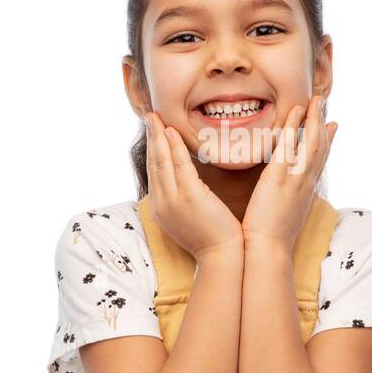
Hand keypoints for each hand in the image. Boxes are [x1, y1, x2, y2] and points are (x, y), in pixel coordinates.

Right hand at [144, 111, 244, 259]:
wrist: (222, 256)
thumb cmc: (213, 239)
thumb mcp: (190, 219)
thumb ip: (184, 200)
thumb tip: (188, 185)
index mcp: (161, 209)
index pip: (154, 173)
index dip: (153, 150)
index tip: (153, 132)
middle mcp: (161, 204)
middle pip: (154, 164)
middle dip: (151, 138)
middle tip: (149, 116)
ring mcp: (172, 200)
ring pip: (162, 162)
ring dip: (158, 136)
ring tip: (155, 117)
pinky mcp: (188, 197)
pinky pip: (178, 166)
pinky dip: (174, 146)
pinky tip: (171, 131)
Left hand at [241, 95, 336, 249]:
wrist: (268, 251)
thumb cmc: (272, 239)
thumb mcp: (288, 216)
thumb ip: (291, 201)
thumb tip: (291, 196)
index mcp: (307, 191)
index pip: (321, 161)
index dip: (328, 141)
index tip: (332, 124)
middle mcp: (305, 182)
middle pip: (320, 147)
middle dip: (322, 123)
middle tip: (323, 103)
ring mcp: (294, 179)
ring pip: (310, 143)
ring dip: (313, 119)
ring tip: (315, 100)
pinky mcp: (279, 178)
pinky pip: (289, 146)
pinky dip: (294, 126)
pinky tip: (296, 112)